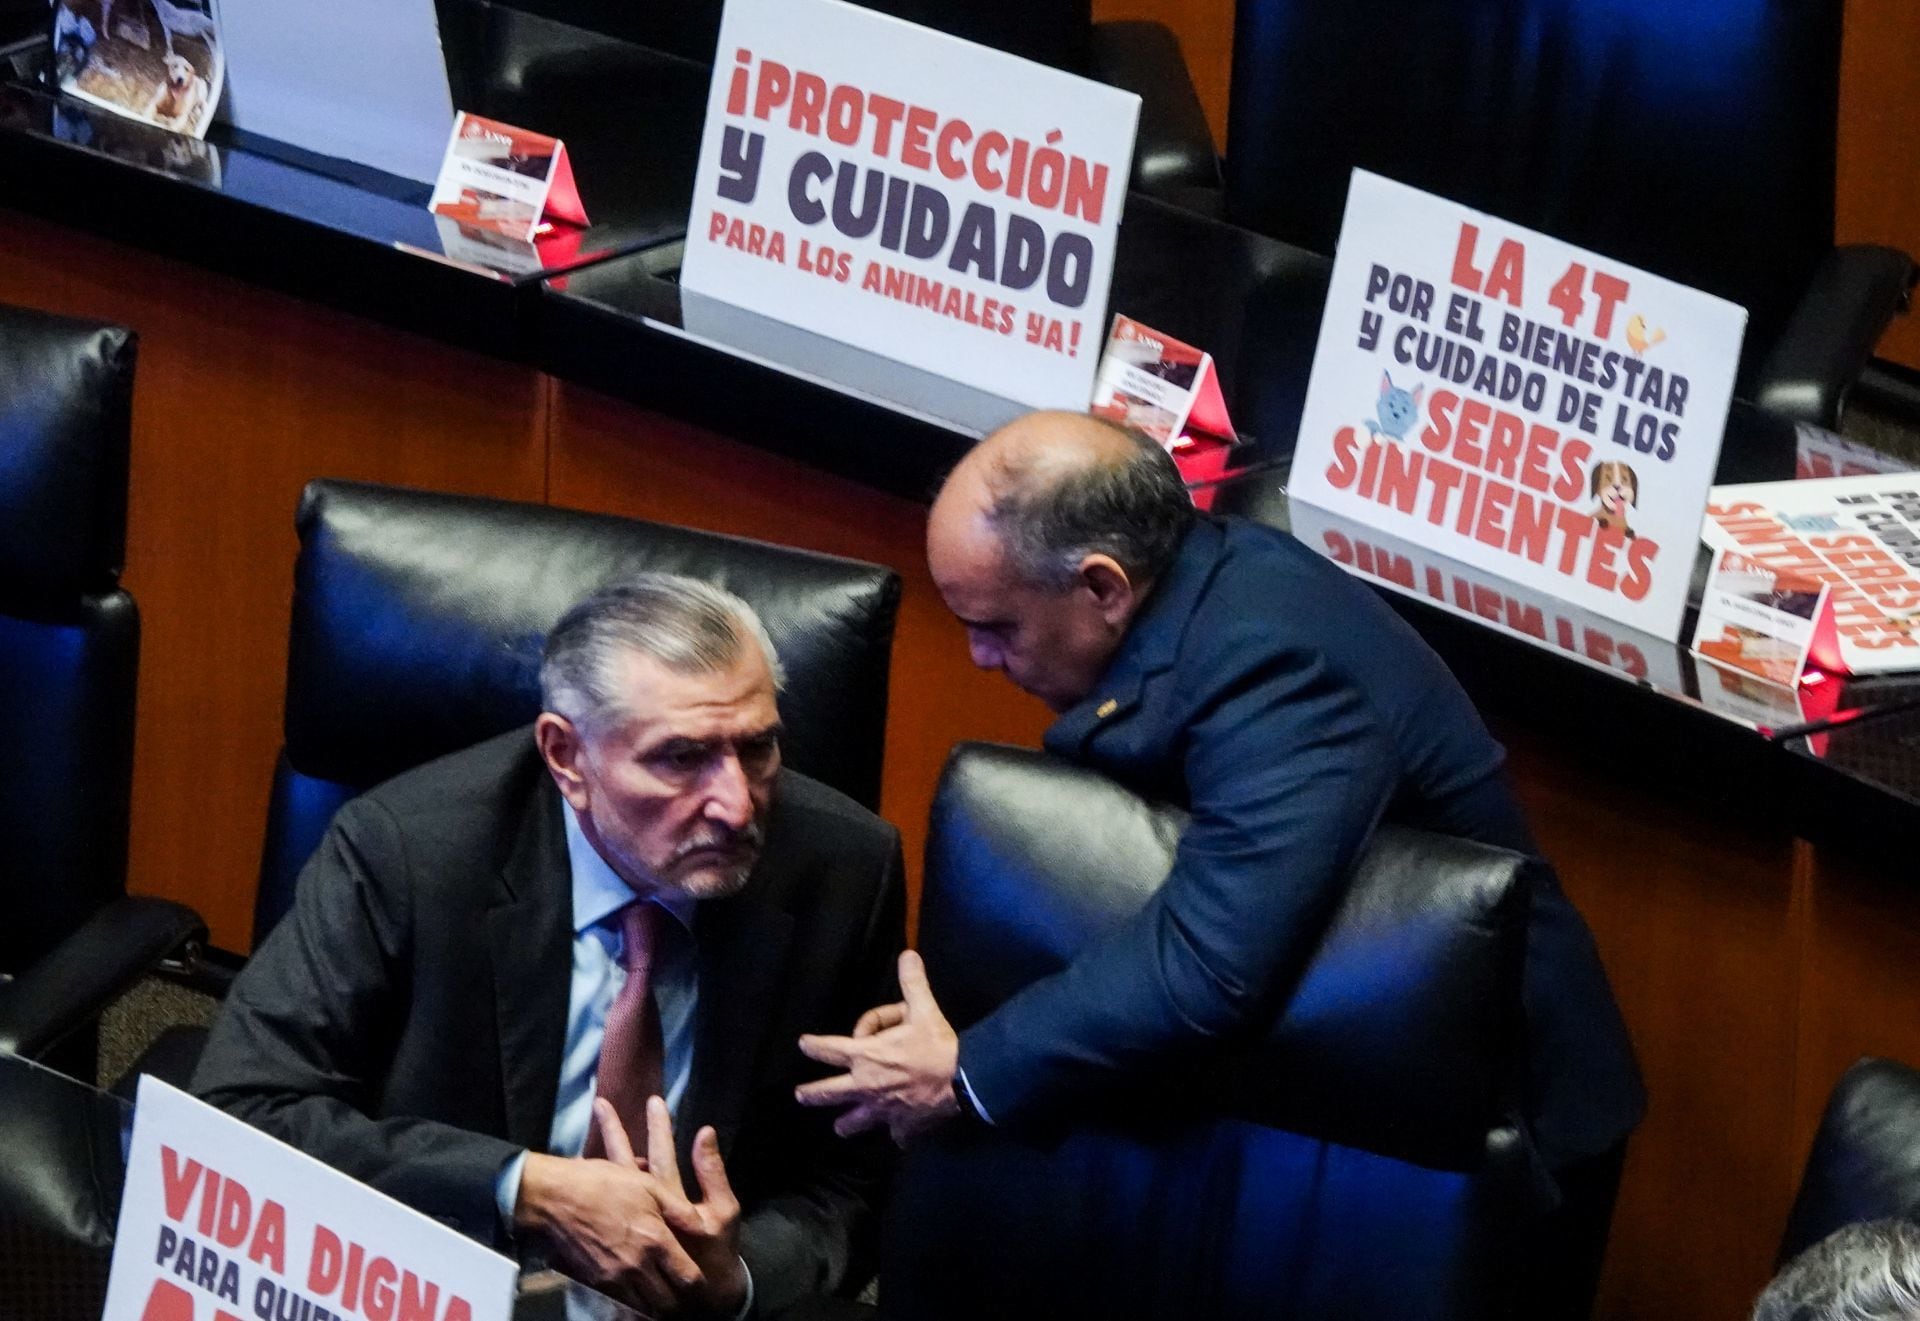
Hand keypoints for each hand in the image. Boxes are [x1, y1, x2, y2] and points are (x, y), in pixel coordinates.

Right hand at [514, 1148, 701, 1315]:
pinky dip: (633, 1299)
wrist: (554, 1197)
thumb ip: (679, 1209)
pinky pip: (621, 1300)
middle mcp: (636, 1265)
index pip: (687, 1277)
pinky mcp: (595, 1281)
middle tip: (683, 1293)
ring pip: (643, 1305)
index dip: (699, 1285)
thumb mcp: (648, 1186)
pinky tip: (636, 1287)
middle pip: (666, 1301)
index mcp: (655, 1241)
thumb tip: (701, 1226)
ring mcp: (613, 1277)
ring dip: (655, 1301)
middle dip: (678, 1300)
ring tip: (661, 1291)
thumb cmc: (603, 1184)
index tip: (703, 1284)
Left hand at [596, 1097, 748, 1317]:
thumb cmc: (715, 1248)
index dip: (658, 1126)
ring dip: (601, 1153)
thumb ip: (712, 1171)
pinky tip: (586, 1166)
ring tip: (591, 1127)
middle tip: (602, 1104)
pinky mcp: (618, 1236)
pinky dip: (595, 1185)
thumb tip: (705, 1132)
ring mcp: (628, 1222)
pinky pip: (602, 1209)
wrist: (700, 1292)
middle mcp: (643, 1209)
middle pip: (625, 1163)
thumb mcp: (722, 1210)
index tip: (652, 1100)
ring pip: (611, 1182)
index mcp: (668, 1201)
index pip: (661, 1154)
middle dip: (615, 1131)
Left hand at [795, 950, 960, 1144]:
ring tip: (841, 1128)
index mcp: (866, 1055)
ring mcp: (881, 1110)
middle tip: (801, 1096)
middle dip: (812, 1094)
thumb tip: (908, 953)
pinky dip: (896, 1135)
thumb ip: (912, 983)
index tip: (803, 1044)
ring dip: (847, 1124)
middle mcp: (865, 1085)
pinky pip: (894, 1135)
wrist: (963, 1080)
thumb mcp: (923, 1009)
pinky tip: (897, 1137)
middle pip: (828, 1092)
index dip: (813, 1045)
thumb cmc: (937, 1045)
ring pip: (853, 1123)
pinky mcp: (901, 1127)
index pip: (829, 1049)